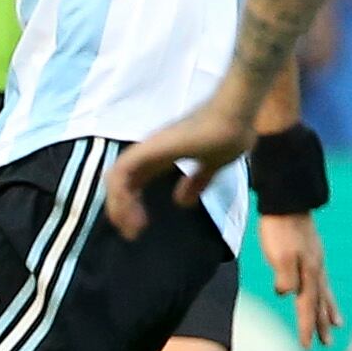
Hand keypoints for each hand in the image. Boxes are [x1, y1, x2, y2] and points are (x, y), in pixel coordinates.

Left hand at [103, 100, 256, 238]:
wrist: (235, 117)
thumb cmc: (228, 134)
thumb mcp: (212, 166)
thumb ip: (196, 181)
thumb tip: (182, 202)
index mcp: (163, 155)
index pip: (135, 180)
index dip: (130, 204)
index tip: (138, 227)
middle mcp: (151, 151)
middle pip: (121, 180)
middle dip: (120, 209)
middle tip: (130, 233)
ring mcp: (149, 148)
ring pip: (117, 177)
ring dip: (119, 205)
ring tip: (130, 228)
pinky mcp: (150, 149)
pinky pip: (122, 172)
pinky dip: (121, 195)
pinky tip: (130, 214)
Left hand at [256, 211, 340, 348]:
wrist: (286, 202)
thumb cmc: (280, 228)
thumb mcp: (279, 254)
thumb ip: (285, 276)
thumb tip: (287, 294)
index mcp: (309, 273)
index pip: (307, 306)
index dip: (306, 327)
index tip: (306, 347)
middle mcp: (316, 270)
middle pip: (319, 303)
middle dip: (320, 324)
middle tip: (326, 344)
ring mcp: (316, 261)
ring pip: (323, 292)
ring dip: (326, 310)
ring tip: (334, 325)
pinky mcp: (312, 253)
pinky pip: (321, 280)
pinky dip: (324, 292)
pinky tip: (321, 291)